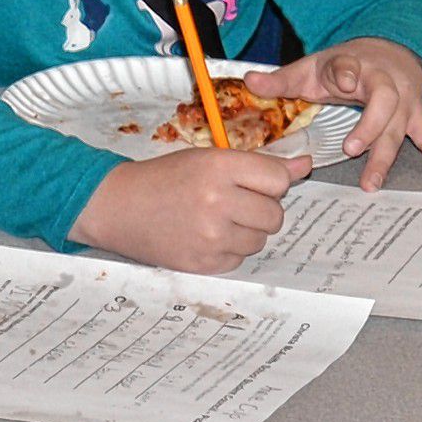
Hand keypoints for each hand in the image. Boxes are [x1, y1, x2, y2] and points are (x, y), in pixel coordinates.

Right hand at [71, 147, 310, 274]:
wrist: (116, 206)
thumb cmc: (163, 178)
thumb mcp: (207, 159)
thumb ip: (257, 165)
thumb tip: (305, 167)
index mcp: (218, 167)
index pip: (278, 178)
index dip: (269, 182)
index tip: (253, 183)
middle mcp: (218, 201)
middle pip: (275, 214)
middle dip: (260, 209)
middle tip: (233, 203)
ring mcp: (211, 236)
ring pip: (260, 240)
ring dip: (246, 232)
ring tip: (217, 220)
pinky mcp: (203, 262)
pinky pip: (240, 259)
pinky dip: (229, 250)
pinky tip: (205, 237)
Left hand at [248, 39, 421, 189]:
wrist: (391, 50)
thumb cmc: (347, 64)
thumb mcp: (314, 66)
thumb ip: (282, 79)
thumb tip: (249, 82)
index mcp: (353, 64)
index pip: (348, 65)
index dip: (344, 72)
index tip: (340, 79)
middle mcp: (384, 81)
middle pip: (382, 102)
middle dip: (369, 126)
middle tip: (351, 148)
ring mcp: (404, 99)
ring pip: (400, 125)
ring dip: (387, 153)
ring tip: (373, 181)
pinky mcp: (416, 113)